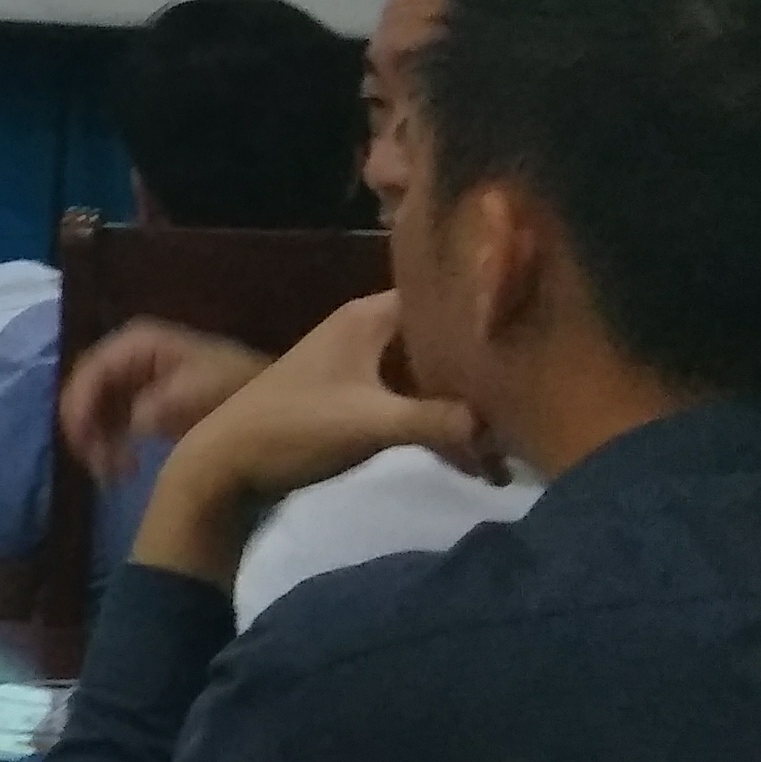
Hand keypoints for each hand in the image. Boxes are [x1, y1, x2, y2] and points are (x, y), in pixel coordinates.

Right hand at [58, 321, 268, 484]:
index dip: (79, 407)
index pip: (91, 371)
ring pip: (94, 412)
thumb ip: (161, 403)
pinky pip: (109, 424)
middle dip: (87, 431)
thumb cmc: (234, 388)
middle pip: (85, 392)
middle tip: (100, 468)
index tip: (84, 444)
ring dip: (98, 444)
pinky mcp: (138, 401)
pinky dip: (110, 447)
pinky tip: (125, 470)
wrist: (264, 399)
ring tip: (116, 476)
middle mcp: (127, 355)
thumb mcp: (200, 391)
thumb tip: (136, 422)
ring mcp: (131, 379)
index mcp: (137, 343)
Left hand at [135, 291, 500, 587]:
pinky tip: (470, 450)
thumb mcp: (371, 423)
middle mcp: (363, 330)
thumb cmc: (294, 430)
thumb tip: (502, 429)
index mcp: (367, 317)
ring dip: (459, 398)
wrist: (224, 466)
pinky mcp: (350, 398)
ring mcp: (355, 365)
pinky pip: (407, 397)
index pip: (440, 295)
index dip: (483, 312)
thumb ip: (438, 421)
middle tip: (536, 390)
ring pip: (424, 371)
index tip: (534, 333)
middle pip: (438, 337)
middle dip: (480, 365)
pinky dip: (434, 418)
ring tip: (513, 427)